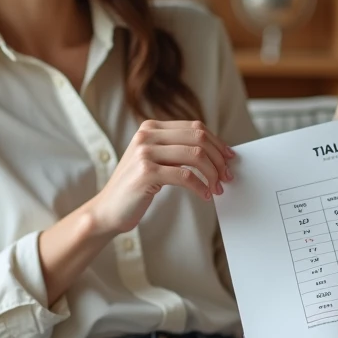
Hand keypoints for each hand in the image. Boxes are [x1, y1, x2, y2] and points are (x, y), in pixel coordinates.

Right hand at [87, 120, 235, 235]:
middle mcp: (146, 135)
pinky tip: (204, 195)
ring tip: (216, 188)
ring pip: (195, 155)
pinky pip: (185, 176)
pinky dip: (200, 186)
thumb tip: (217, 153)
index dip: (217, 143)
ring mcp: (145, 152)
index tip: (229, 158)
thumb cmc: (136, 187)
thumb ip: (177, 150)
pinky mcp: (146, 172)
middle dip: (218, 158)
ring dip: (212, 174)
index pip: (195, 127)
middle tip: (226, 177)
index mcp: (151, 128)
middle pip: (198, 138)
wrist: (108, 209)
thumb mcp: (154, 160)